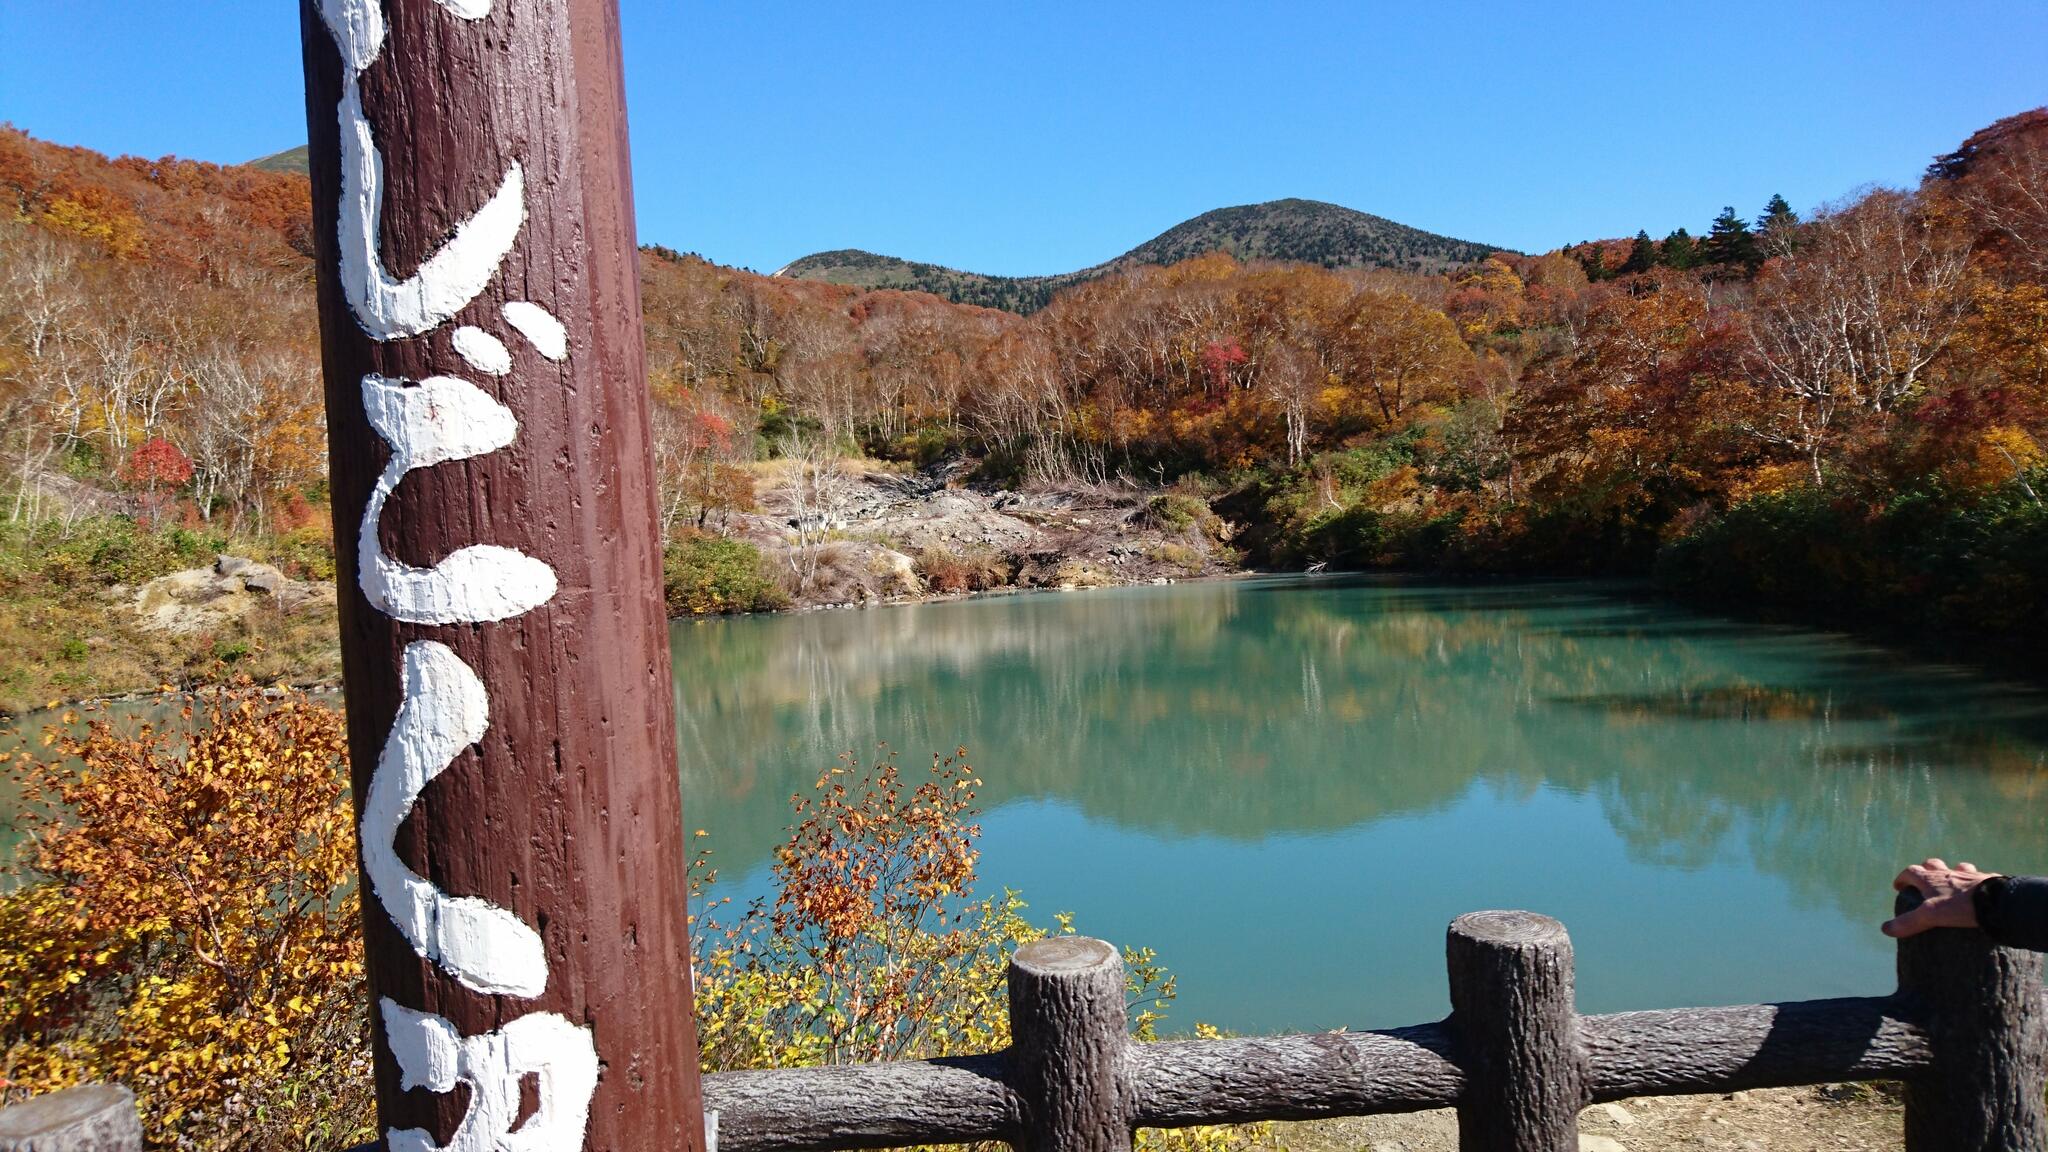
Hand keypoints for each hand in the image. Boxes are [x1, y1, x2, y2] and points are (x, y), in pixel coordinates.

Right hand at [1882, 858, 1998, 937]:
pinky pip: (1979, 876)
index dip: (1902, 878)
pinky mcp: (1987, 880)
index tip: (1899, 887)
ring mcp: (1968, 875)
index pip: (1910, 872)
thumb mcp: (1931, 916)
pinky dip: (1974, 880)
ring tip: (1952, 884)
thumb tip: (1885, 929)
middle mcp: (1948, 872)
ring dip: (1951, 873)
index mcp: (1931, 879)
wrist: (1997, 901)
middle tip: (1923, 883)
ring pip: (1956, 868)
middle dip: (1925, 870)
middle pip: (1932, 864)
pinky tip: (1977, 889)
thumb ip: (1908, 922)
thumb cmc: (1960, 907)